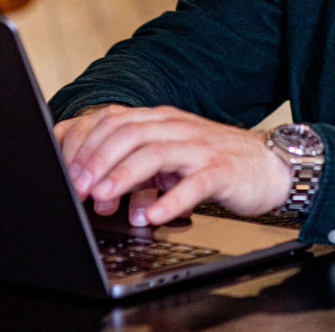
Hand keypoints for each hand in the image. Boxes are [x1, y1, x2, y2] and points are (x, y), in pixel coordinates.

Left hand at [54, 104, 292, 227]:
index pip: (116, 121)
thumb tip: (91, 184)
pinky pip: (194, 183)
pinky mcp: (221, 170)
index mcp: (162, 120)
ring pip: (156, 152)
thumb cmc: (214, 162)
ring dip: (125, 175)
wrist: (268, 165)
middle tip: (78, 187)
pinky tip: (152, 215)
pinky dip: (170, 199)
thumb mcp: (171, 156)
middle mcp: (178, 127)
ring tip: (104, 197)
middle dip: (98, 160)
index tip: (66, 171)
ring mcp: (200, 147)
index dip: (88, 144)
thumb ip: (137, 163)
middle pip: (131, 133)